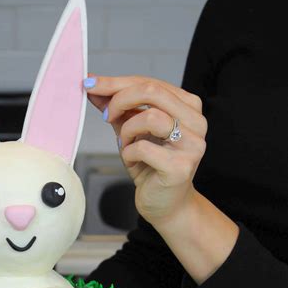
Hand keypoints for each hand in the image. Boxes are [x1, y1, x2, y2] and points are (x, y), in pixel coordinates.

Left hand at [84, 75, 206, 228]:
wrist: (165, 205)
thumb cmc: (150, 166)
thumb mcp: (131, 132)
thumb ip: (118, 108)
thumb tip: (94, 85)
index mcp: (188, 107)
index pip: (151, 83)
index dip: (117, 82)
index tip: (92, 84)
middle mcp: (196, 122)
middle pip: (152, 92)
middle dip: (119, 100)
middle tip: (106, 116)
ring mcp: (192, 145)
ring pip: (150, 117)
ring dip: (127, 130)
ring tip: (124, 144)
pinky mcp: (181, 167)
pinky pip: (143, 148)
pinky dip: (128, 152)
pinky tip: (131, 160)